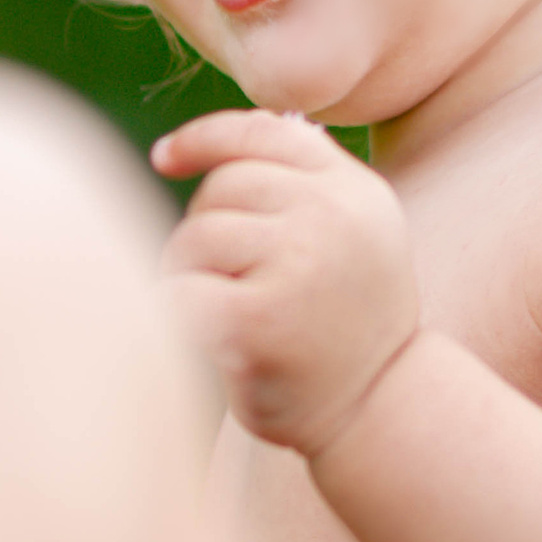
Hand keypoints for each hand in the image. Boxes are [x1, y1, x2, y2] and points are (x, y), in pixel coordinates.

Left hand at [151, 110, 419, 457]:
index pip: (263, 132)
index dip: (204, 139)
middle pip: (221, 188)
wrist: (376, 409)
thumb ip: (303, 183)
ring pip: (194, 237)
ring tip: (233, 313)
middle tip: (235, 282)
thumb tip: (204, 143)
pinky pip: (178, 292)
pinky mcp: (255, 320)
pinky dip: (178, 316)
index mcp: (357, 191)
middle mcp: (334, 218)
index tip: (165, 158)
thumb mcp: (354, 235)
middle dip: (209, 228)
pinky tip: (216, 341)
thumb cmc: (345, 320)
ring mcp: (297, 266)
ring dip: (192, 274)